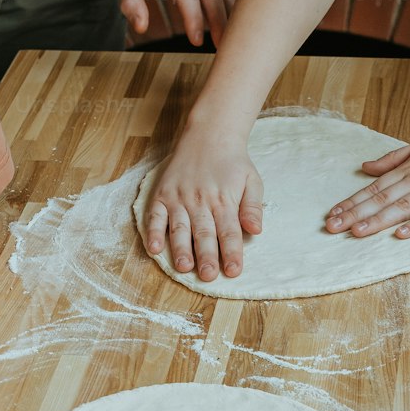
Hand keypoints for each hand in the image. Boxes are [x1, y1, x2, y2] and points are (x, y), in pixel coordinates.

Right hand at [141, 128, 262, 280]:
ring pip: (180, 227)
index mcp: (224, 200)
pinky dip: (153, 232)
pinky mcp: (162, 194)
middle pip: (204, 233)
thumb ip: (252, 207)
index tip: (234, 271)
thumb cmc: (232, 163)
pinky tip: (154, 249)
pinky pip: (156, 216)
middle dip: (207, 256)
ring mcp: (179, 198)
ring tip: (185, 268)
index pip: (229, 231)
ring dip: (181, 248)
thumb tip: (256, 230)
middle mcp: (200, 201)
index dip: (232, 252)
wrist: (208, 134)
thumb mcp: (252, 180)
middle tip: (209, 276)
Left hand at [324, 116, 409, 238]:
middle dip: (356, 213)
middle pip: (382, 198)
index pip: (375, 187)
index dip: (352, 201)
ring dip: (378, 219)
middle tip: (332, 227)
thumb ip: (393, 159)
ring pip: (403, 206)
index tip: (332, 214)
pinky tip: (401, 234)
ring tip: (357, 232)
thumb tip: (365, 167)